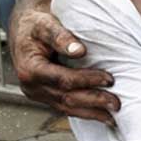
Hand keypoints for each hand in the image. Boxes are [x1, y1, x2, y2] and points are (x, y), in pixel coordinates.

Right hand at [9, 6, 119, 123]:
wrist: (24, 32)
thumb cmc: (35, 26)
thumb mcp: (45, 24)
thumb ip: (60, 36)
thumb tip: (79, 51)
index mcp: (30, 69)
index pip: (63, 79)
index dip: (87, 80)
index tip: (109, 79)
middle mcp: (31, 86)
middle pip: (66, 98)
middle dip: (94, 101)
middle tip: (116, 103)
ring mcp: (38, 95)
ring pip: (66, 109)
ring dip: (92, 113)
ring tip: (113, 116)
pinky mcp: (45, 98)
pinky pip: (65, 108)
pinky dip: (85, 112)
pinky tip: (101, 114)